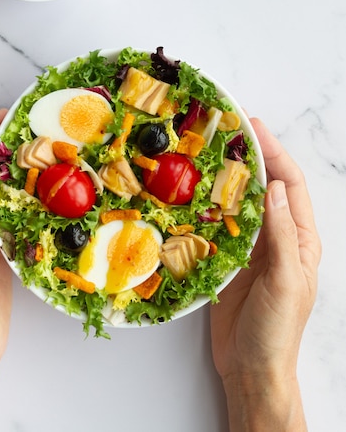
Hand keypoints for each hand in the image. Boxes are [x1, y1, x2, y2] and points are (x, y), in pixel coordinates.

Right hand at [210, 118, 320, 430]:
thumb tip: (276, 188)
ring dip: (226, 176)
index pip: (290, 183)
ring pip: (240, 200)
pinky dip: (208, 205)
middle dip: (249, 155)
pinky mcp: (228, 258)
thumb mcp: (285, 280)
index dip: (273, 152)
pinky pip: (219, 224)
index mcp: (301, 238)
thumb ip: (282, 234)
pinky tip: (194, 192)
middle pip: (265, 185)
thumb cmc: (276, 330)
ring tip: (207, 151)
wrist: (252, 368)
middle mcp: (278, 236)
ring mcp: (252, 246)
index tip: (252, 127)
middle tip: (226, 129)